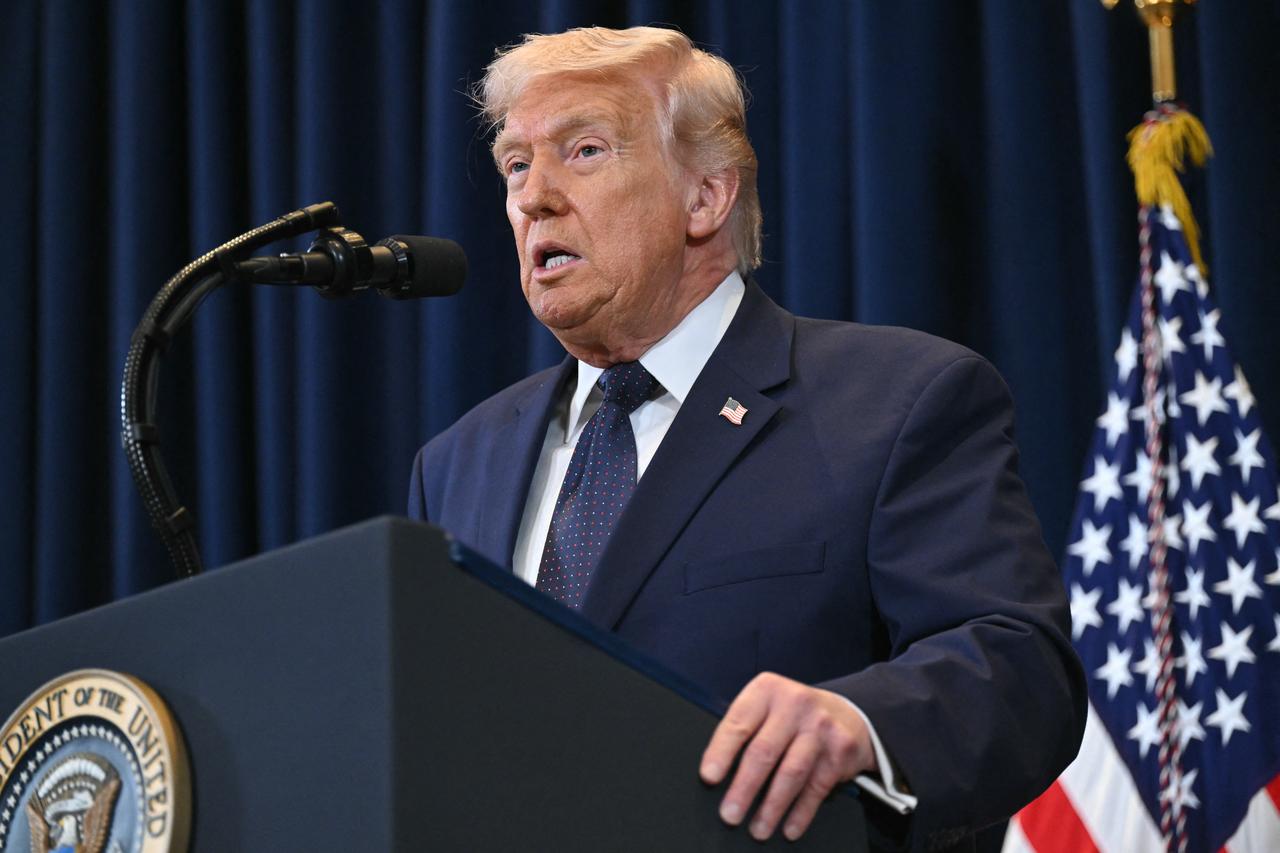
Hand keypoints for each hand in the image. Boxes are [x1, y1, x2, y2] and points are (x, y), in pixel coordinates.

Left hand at [699, 672, 876, 840]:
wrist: (846, 713)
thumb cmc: (792, 714)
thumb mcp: (767, 706)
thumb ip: (745, 728)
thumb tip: (716, 771)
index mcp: (767, 690)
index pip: (739, 723)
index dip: (721, 752)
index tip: (709, 777)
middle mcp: (795, 704)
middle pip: (764, 751)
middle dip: (745, 788)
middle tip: (730, 814)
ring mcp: (820, 727)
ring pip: (791, 773)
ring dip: (772, 807)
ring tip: (758, 828)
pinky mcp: (840, 750)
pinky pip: (816, 787)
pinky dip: (801, 812)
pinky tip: (789, 827)